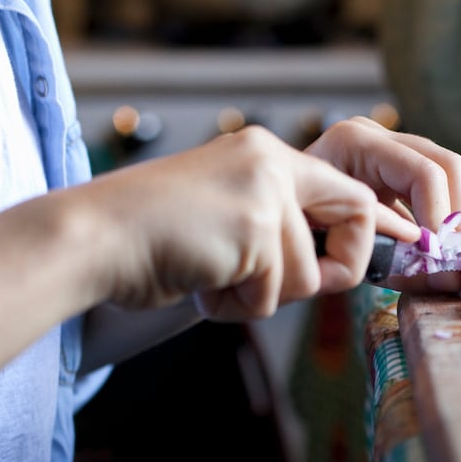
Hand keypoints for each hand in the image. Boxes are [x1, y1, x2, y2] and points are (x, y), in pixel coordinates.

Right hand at [80, 126, 419, 320]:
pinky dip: (235, 306)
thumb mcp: (226, 219)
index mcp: (264, 155)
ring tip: (209, 276)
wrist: (92, 238)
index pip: (348, 193)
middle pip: (356, 220)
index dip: (366, 237)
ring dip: (258, 296)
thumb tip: (335, 270)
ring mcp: (264, 191)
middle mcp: (271, 161)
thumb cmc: (149, 240)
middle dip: (334, 270)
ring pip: (306, 276)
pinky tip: (198, 281)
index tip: (368, 265)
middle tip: (270, 287)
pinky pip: (272, 294)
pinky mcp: (254, 228)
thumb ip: (277, 230)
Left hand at [305, 116, 460, 291]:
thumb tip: (449, 281)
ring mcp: (386, 144)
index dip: (441, 217)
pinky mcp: (394, 164)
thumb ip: (393, 260)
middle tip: (457, 257)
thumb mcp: (339, 244)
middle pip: (448, 165)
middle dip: (457, 215)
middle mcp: (374, 135)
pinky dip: (443, 217)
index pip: (423, 174)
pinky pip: (437, 185)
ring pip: (450, 173)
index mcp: (354, 144)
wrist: (269, 219)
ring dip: (456, 217)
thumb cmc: (295, 232)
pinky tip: (438, 247)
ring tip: (451, 255)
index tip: (442, 256)